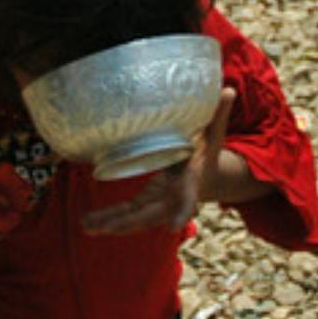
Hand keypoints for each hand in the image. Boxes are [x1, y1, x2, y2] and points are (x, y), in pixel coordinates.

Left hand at [83, 89, 236, 235]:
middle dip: (131, 222)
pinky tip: (88, 223)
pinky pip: (127, 213)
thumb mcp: (214, 133)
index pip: (188, 197)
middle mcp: (174, 197)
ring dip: (112, 223)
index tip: (173, 227)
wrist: (207, 176)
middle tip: (109, 228)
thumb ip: (218, 114)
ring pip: (136, 218)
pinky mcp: (147, 202)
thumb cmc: (208, 152)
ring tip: (88, 226)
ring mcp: (159, 203)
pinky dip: (109, 219)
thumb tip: (228, 90)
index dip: (181, 211)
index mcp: (190, 181)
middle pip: (153, 214)